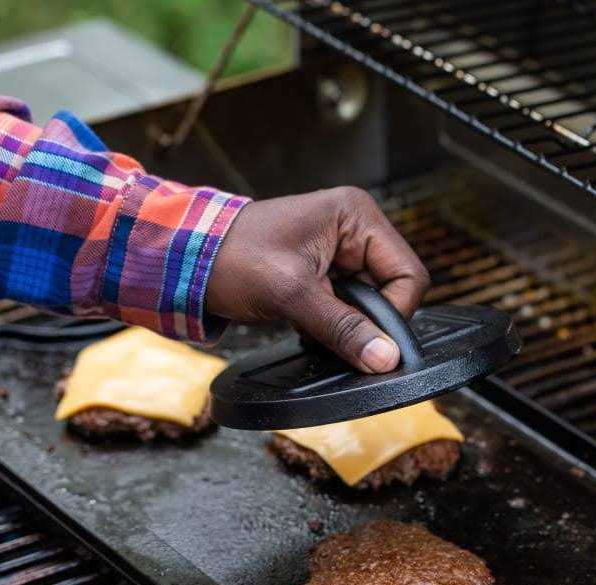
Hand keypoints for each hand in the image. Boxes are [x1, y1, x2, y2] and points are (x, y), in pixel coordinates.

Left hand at [206, 187, 429, 372]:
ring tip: (309, 323)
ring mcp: (339, 252)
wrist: (188, 261)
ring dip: (344, 324)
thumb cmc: (231, 257)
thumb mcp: (290, 293)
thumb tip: (384, 358)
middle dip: (364, 320)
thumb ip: (342, 327)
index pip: (408, 274)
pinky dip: (331, 325)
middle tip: (329, 331)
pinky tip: (305, 324)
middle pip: (391, 291)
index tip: (370, 342)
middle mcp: (353, 230)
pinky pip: (346, 308)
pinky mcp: (323, 274)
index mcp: (355, 216)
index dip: (394, 314)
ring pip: (367, 304)